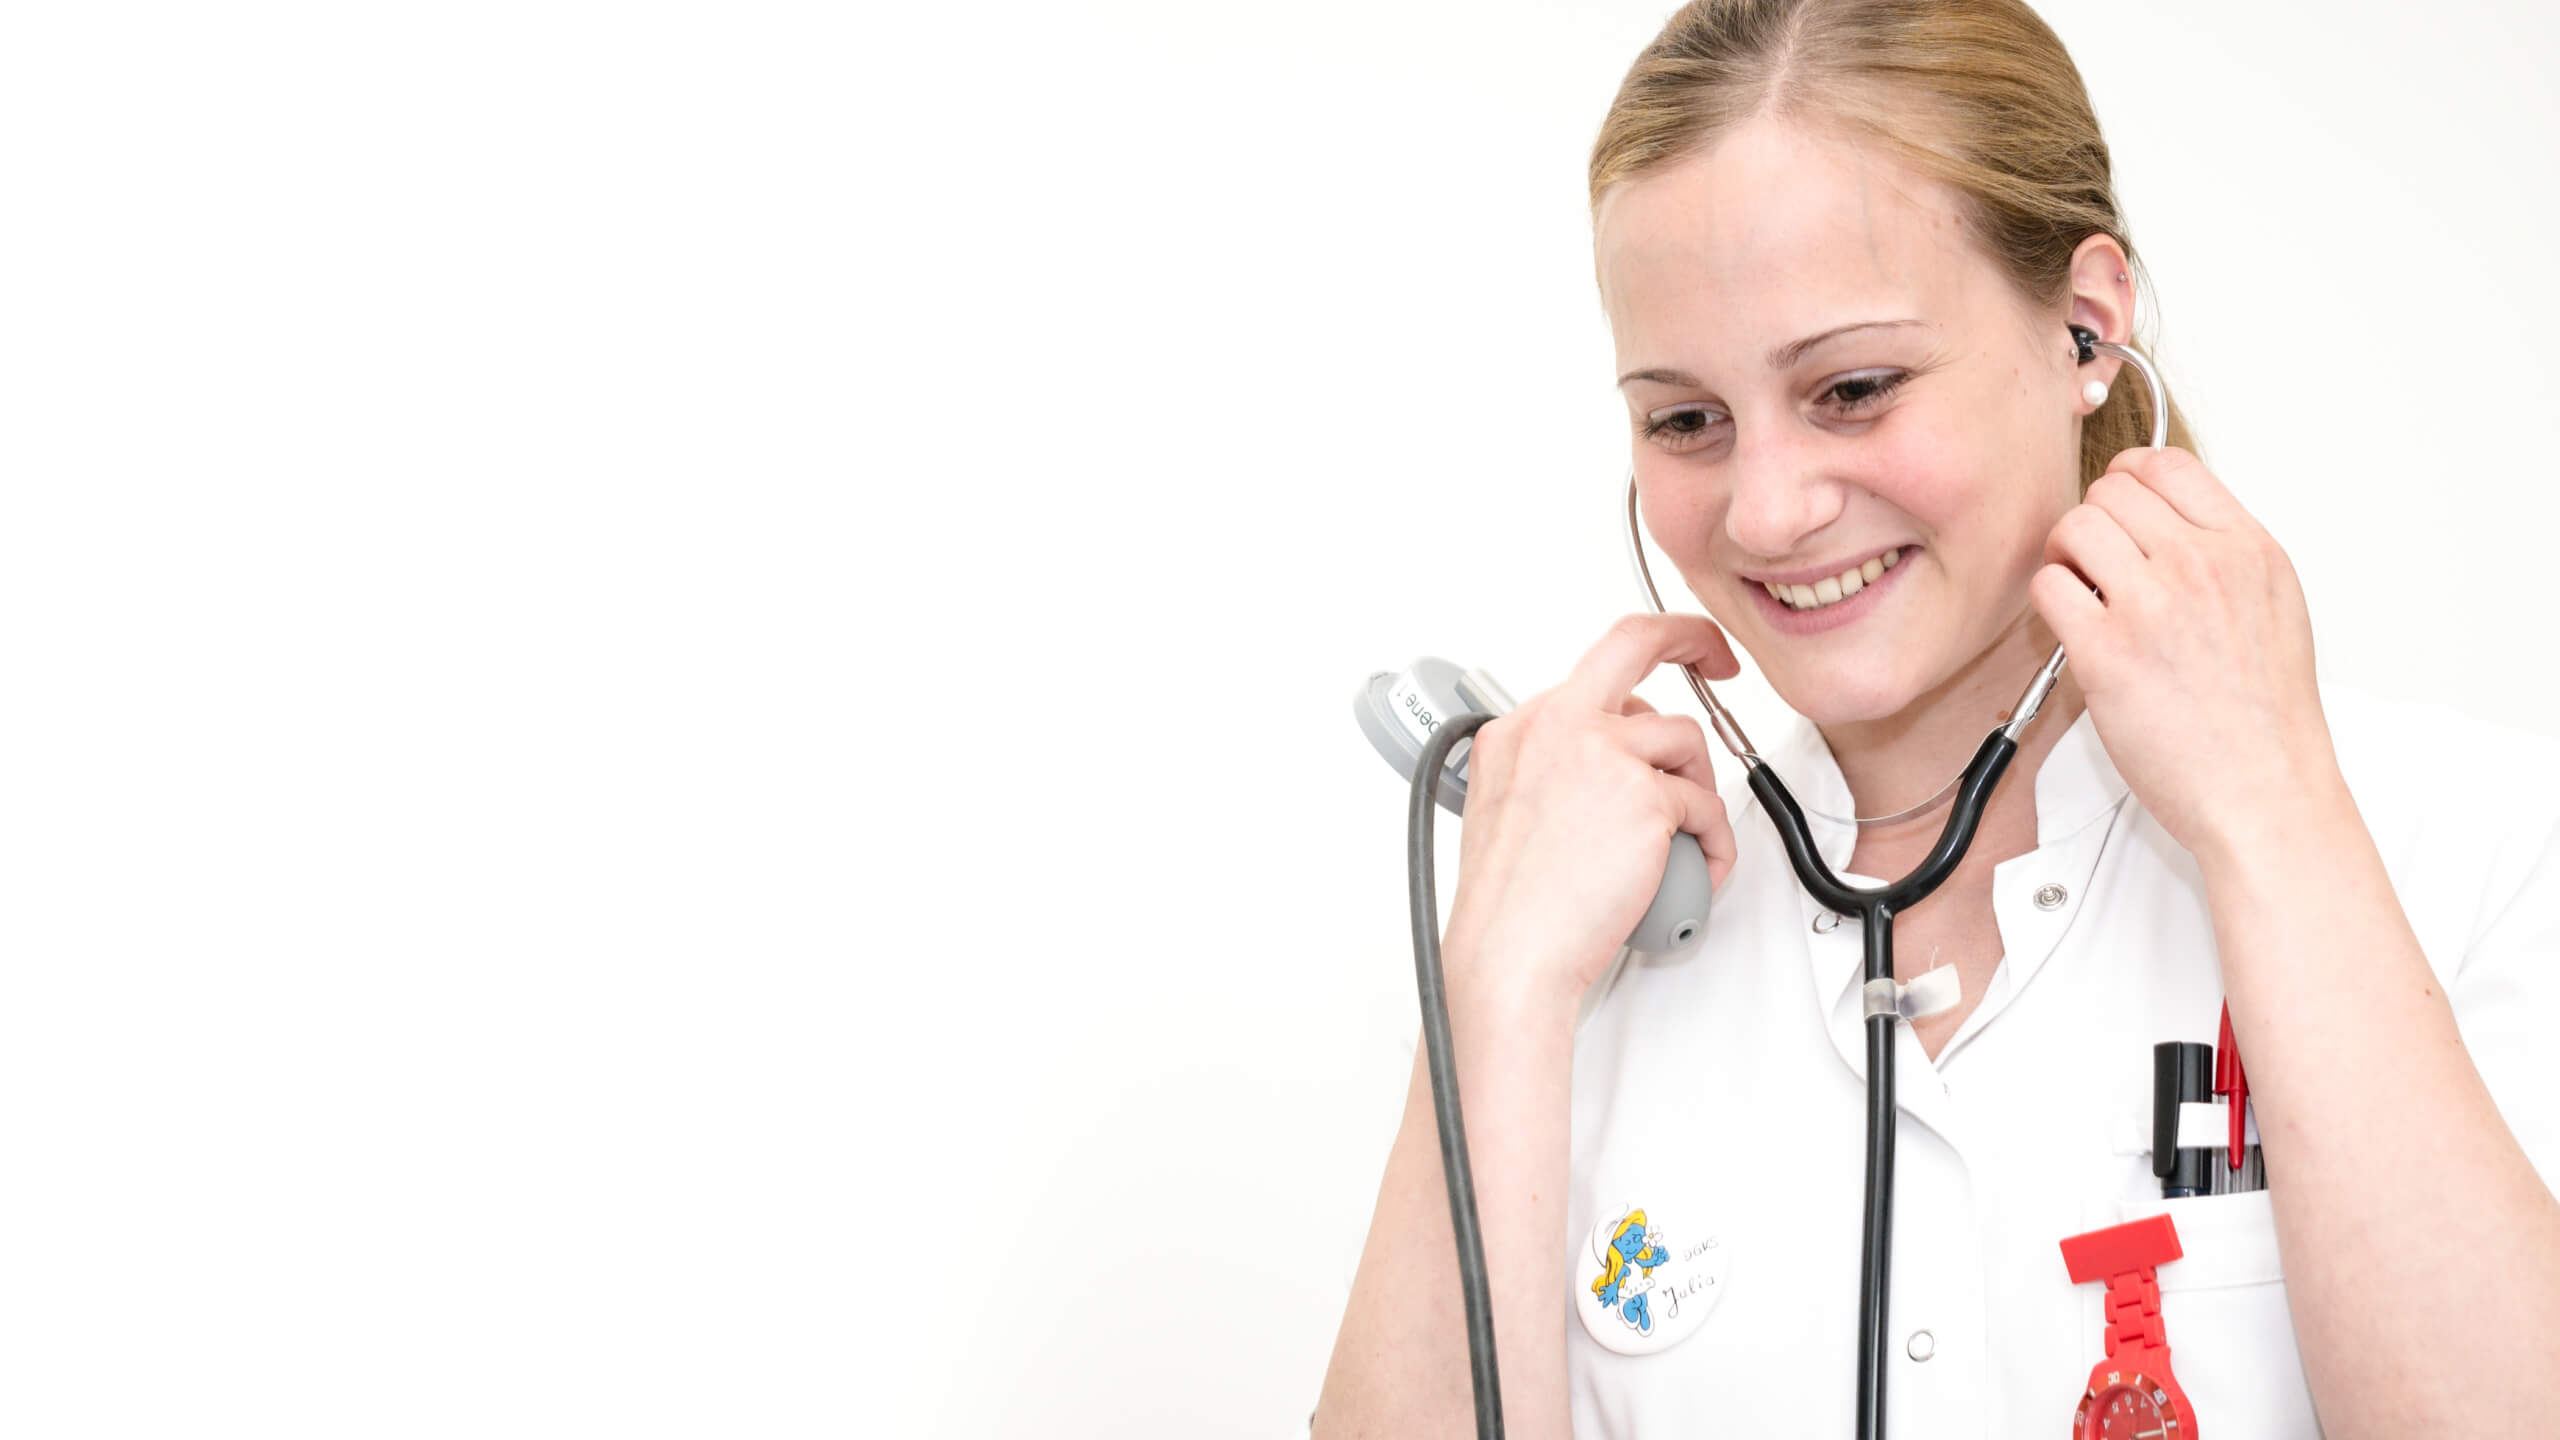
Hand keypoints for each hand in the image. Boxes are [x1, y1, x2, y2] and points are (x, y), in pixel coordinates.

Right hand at [1441, 613, 1741, 1006]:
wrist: (1510, 952)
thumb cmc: (1510, 904)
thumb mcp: (1507, 808)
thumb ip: (1554, 766)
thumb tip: (1615, 761)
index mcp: (1519, 728)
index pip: (1592, 668)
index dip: (1640, 657)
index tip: (1669, 654)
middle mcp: (1556, 725)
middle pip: (1636, 643)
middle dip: (1691, 636)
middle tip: (1719, 658)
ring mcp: (1600, 753)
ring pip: (1684, 740)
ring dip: (1697, 789)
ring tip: (1682, 839)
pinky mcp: (1645, 796)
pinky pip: (1706, 807)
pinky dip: (1712, 843)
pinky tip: (1694, 869)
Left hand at [2029, 447, 2341, 862]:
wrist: (2264, 788)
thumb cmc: (2267, 716)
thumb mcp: (2274, 605)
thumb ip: (2224, 554)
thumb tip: (2167, 520)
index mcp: (2248, 549)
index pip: (2169, 464)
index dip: (2128, 474)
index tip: (2116, 498)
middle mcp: (2202, 565)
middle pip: (2112, 490)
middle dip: (2093, 520)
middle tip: (2093, 559)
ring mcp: (2152, 605)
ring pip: (2074, 527)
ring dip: (2065, 554)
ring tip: (2080, 589)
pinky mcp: (2105, 651)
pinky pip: (2048, 586)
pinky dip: (2049, 599)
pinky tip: (2072, 625)